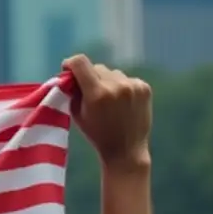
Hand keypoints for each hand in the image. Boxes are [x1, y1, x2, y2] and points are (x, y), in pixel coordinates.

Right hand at [61, 55, 151, 171]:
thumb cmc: (97, 134)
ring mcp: (133, 86)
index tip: (68, 70)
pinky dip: (122, 86)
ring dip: (107, 81)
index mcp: (97, 94)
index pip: (80, 62)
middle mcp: (116, 86)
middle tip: (90, 90)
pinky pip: (126, 78)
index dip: (71, 63)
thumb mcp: (77, 114)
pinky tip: (123, 102)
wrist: (126, 151)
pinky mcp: (145, 88)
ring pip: (112, 73)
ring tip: (110, 99)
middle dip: (90, 76)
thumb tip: (70, 74)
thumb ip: (72, 91)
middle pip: (97, 67)